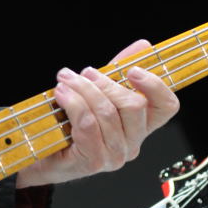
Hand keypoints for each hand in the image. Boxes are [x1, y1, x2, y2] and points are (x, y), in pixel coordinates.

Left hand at [16, 39, 178, 186]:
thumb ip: (118, 72)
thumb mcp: (96, 93)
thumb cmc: (68, 124)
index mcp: (140, 125)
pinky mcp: (94, 162)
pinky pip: (88, 124)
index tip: (133, 70)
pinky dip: (73, 103)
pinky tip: (61, 94)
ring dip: (83, 90)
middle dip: (105, 82)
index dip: (156, 85)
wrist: (41, 154)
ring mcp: (115, 155)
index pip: (167, 107)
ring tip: (65, 81)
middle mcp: (133, 143)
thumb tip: (143, 46)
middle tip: (84, 74)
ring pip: (108, 112)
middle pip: (134, 105)